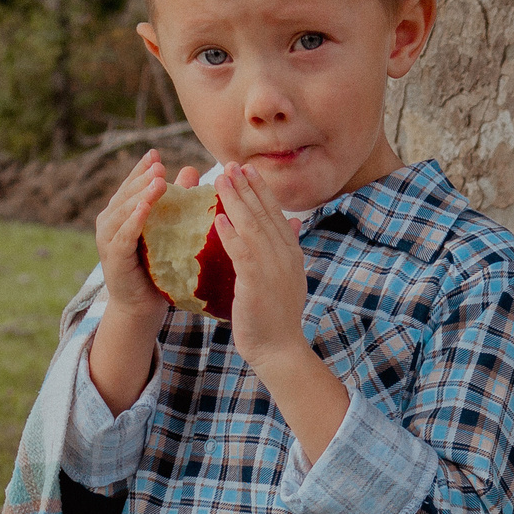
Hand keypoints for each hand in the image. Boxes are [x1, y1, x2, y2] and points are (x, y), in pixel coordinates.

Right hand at [93, 151, 187, 322]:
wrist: (141, 305)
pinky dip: (134, 221)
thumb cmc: (156, 266)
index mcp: (121, 212)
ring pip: (124, 211)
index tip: (155, 153)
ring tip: (158, 181)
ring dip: (140, 195)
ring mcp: (108, 238)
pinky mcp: (113, 256)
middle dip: (143, 178)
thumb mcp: (168, 229)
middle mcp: (109, 221)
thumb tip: (192, 169)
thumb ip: (177, 200)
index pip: (131, 184)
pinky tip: (145, 208)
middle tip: (159, 164)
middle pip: (127, 194)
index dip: (141, 169)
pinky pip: (124, 235)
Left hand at [208, 162, 309, 366]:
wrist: (280, 349)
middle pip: (263, 214)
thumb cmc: (277, 317)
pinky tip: (218, 219)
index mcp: (291, 253)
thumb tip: (295, 222)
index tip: (248, 170)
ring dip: (236, 201)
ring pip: (252, 226)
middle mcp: (284, 255)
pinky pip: (241, 253)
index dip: (261, 190)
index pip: (275, 214)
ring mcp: (272, 268)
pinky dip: (230, 234)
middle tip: (231, 164)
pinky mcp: (256, 282)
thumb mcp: (289, 277)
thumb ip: (288, 248)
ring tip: (221, 179)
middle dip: (247, 187)